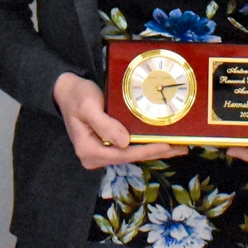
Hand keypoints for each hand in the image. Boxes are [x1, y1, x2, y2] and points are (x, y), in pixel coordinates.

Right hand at [53, 72, 183, 169]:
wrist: (66, 91)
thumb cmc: (76, 96)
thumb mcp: (88, 107)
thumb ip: (105, 125)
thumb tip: (125, 142)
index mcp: (89, 151)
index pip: (124, 154)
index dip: (147, 150)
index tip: (167, 145)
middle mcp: (95, 157)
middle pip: (131, 156)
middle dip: (156, 152)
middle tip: (181, 147)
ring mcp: (101, 153)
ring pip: (132, 153)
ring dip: (154, 149)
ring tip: (178, 146)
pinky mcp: (107, 146)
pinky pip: (129, 147)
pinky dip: (145, 144)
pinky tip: (162, 141)